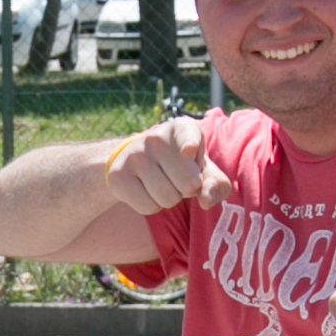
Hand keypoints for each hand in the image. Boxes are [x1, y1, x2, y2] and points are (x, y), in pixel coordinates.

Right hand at [103, 118, 230, 214]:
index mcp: (182, 128)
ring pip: (168, 199)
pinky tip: (146, 190)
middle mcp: (157, 137)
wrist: (132, 161)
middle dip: (188, 191)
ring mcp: (135, 155)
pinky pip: (148, 207)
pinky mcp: (119, 175)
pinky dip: (152, 206)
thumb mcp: (202, 169)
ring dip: (169, 200)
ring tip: (162, 184)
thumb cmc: (178, 166)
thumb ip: (216, 184)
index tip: (188, 150)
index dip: (190, 145)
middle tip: (178, 180)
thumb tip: (206, 201)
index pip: (188, 136)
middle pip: (188, 184)